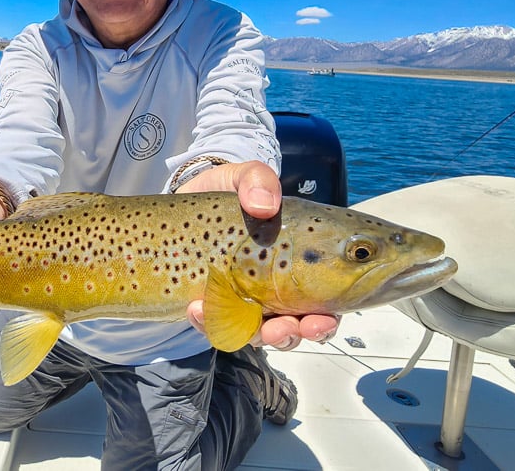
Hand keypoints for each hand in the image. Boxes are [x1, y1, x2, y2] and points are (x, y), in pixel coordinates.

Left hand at [177, 160, 340, 349]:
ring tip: (256, 326)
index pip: (325, 303)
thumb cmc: (228, 194)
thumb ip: (258, 179)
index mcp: (298, 263)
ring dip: (260, 336)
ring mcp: (244, 300)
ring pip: (259, 334)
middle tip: (296, 328)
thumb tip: (265, 203)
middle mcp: (277, 289)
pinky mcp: (213, 303)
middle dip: (297, 334)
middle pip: (296, 327)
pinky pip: (214, 325)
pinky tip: (198, 308)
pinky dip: (209, 323)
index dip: (327, 319)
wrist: (186, 197)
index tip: (323, 318)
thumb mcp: (245, 177)